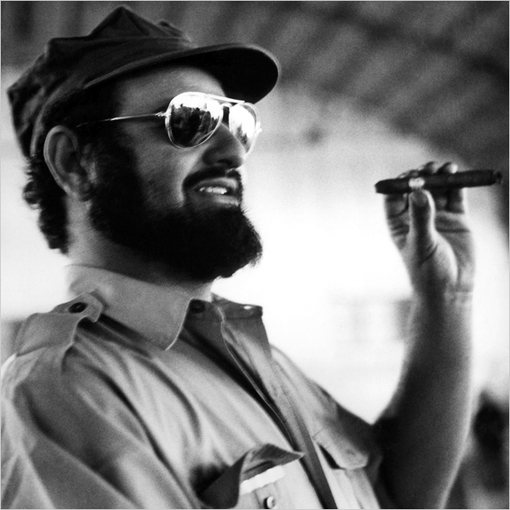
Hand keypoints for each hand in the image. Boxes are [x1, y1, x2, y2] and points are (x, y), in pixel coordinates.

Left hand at [384, 162, 474, 296]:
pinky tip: (458, 175)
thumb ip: (421, 217)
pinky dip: (457, 184)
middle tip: (430, 168)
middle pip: (417, 188)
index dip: (400, 183)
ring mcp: (436, 215)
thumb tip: (419, 192)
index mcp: (398, 222)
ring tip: (447, 168)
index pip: (394, 197)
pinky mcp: (456, 218)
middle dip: (423, 176)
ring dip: (441, 176)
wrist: (452, 289)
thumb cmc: (427, 271)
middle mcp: (416, 216)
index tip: (410, 175)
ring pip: (437, 189)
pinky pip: (456, 196)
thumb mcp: (422, 243)